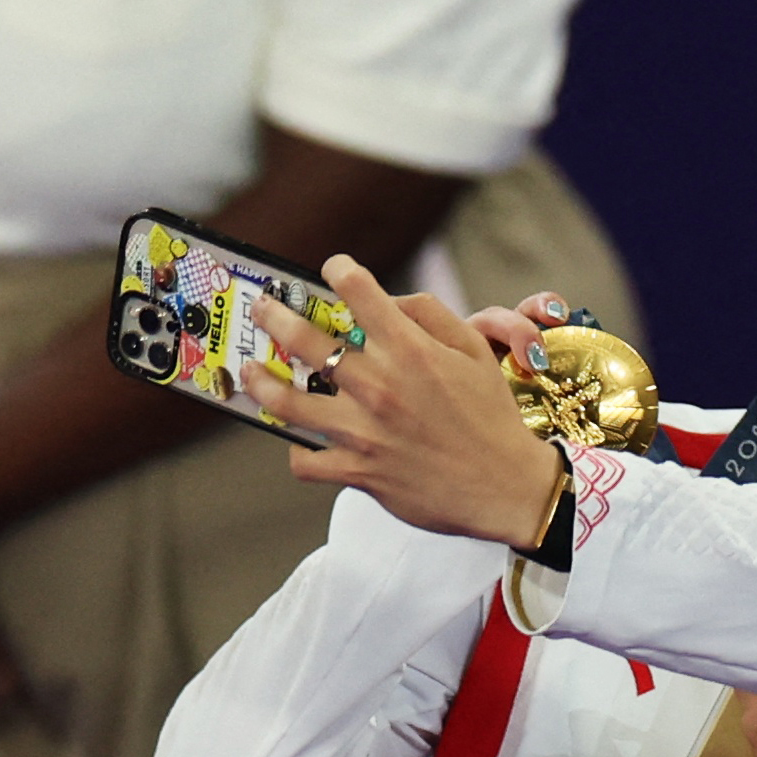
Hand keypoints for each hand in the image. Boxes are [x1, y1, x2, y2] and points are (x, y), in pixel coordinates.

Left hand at [242, 257, 562, 547]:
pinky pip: (306, 461)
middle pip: (305, 340)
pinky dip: (299, 452)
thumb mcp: (475, 351)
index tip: (333, 270)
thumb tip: (389, 300)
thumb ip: (430, 315)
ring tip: (252, 372)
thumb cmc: (492, 417)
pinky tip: (299, 441)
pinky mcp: (358, 471)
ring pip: (287, 402)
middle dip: (274, 316)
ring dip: (261, 381)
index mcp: (410, 351)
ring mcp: (364, 431)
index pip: (359, 291)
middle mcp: (380, 386)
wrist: (505, 486)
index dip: (339, 271)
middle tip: (263, 309)